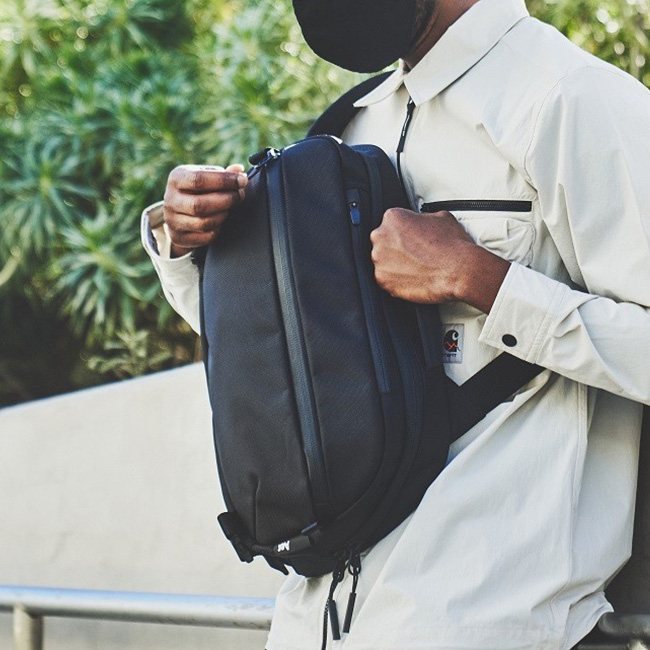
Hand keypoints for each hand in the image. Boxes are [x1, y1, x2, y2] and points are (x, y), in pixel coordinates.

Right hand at [163, 163, 248, 257]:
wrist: (177, 213)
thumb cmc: (196, 190)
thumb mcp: (205, 176)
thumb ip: (222, 174)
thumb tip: (239, 170)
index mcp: (176, 178)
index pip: (198, 179)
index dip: (223, 180)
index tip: (242, 180)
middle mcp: (170, 200)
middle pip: (200, 204)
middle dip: (226, 199)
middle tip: (240, 195)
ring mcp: (172, 221)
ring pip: (204, 223)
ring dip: (223, 214)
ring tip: (230, 207)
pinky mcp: (179, 237)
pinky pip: (206, 237)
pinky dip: (218, 228)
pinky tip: (221, 220)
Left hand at [370, 208, 510, 312]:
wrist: (459, 270)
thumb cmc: (452, 245)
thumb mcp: (440, 217)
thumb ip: (422, 218)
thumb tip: (422, 221)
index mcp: (392, 218)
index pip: (391, 224)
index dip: (403, 232)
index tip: (411, 238)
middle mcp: (381, 237)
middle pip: (383, 242)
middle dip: (396, 248)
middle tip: (415, 254)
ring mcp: (379, 260)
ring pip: (383, 262)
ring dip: (396, 265)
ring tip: (417, 267)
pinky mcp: (382, 281)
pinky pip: (386, 280)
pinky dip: (396, 281)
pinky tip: (413, 277)